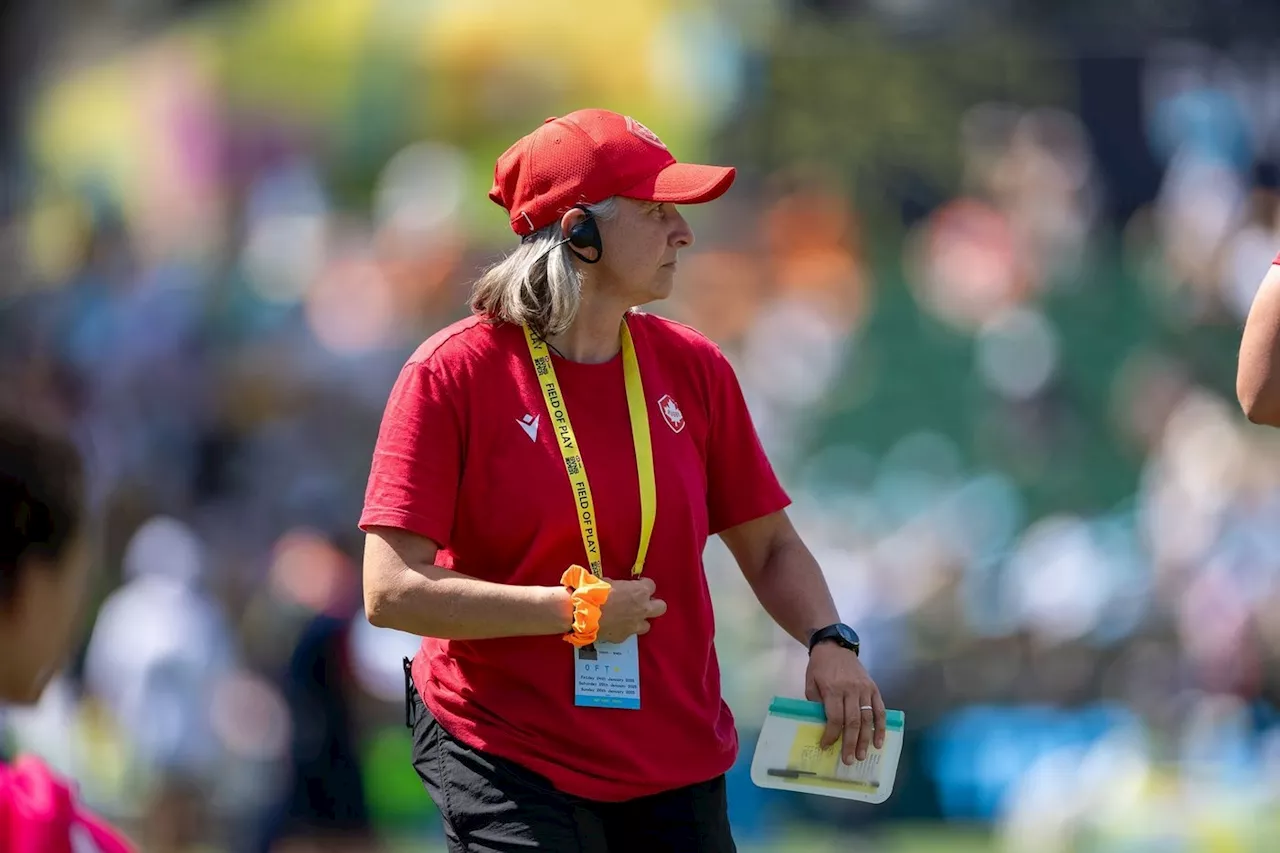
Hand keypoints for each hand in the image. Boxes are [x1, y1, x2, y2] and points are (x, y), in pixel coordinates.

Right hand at [597, 577, 665, 643]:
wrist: (583, 613)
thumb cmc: (594, 592)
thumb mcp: (607, 581)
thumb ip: (618, 585)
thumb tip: (616, 587)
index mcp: (640, 591)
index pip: (652, 585)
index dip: (643, 586)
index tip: (636, 586)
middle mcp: (643, 609)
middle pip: (661, 607)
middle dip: (653, 605)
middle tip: (641, 603)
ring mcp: (635, 625)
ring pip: (647, 625)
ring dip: (639, 620)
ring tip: (628, 618)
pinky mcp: (625, 636)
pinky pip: (629, 633)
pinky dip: (624, 630)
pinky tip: (614, 626)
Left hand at [805, 642, 885, 764]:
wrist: (835, 646)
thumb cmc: (820, 667)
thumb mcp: (810, 683)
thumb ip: (816, 703)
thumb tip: (822, 726)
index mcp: (833, 689)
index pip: (834, 717)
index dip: (831, 735)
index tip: (827, 746)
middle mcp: (851, 690)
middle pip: (853, 721)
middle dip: (851, 743)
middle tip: (849, 760)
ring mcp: (864, 689)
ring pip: (868, 719)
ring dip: (866, 739)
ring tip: (862, 756)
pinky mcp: (874, 688)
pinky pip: (880, 710)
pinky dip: (881, 727)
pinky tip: (879, 742)